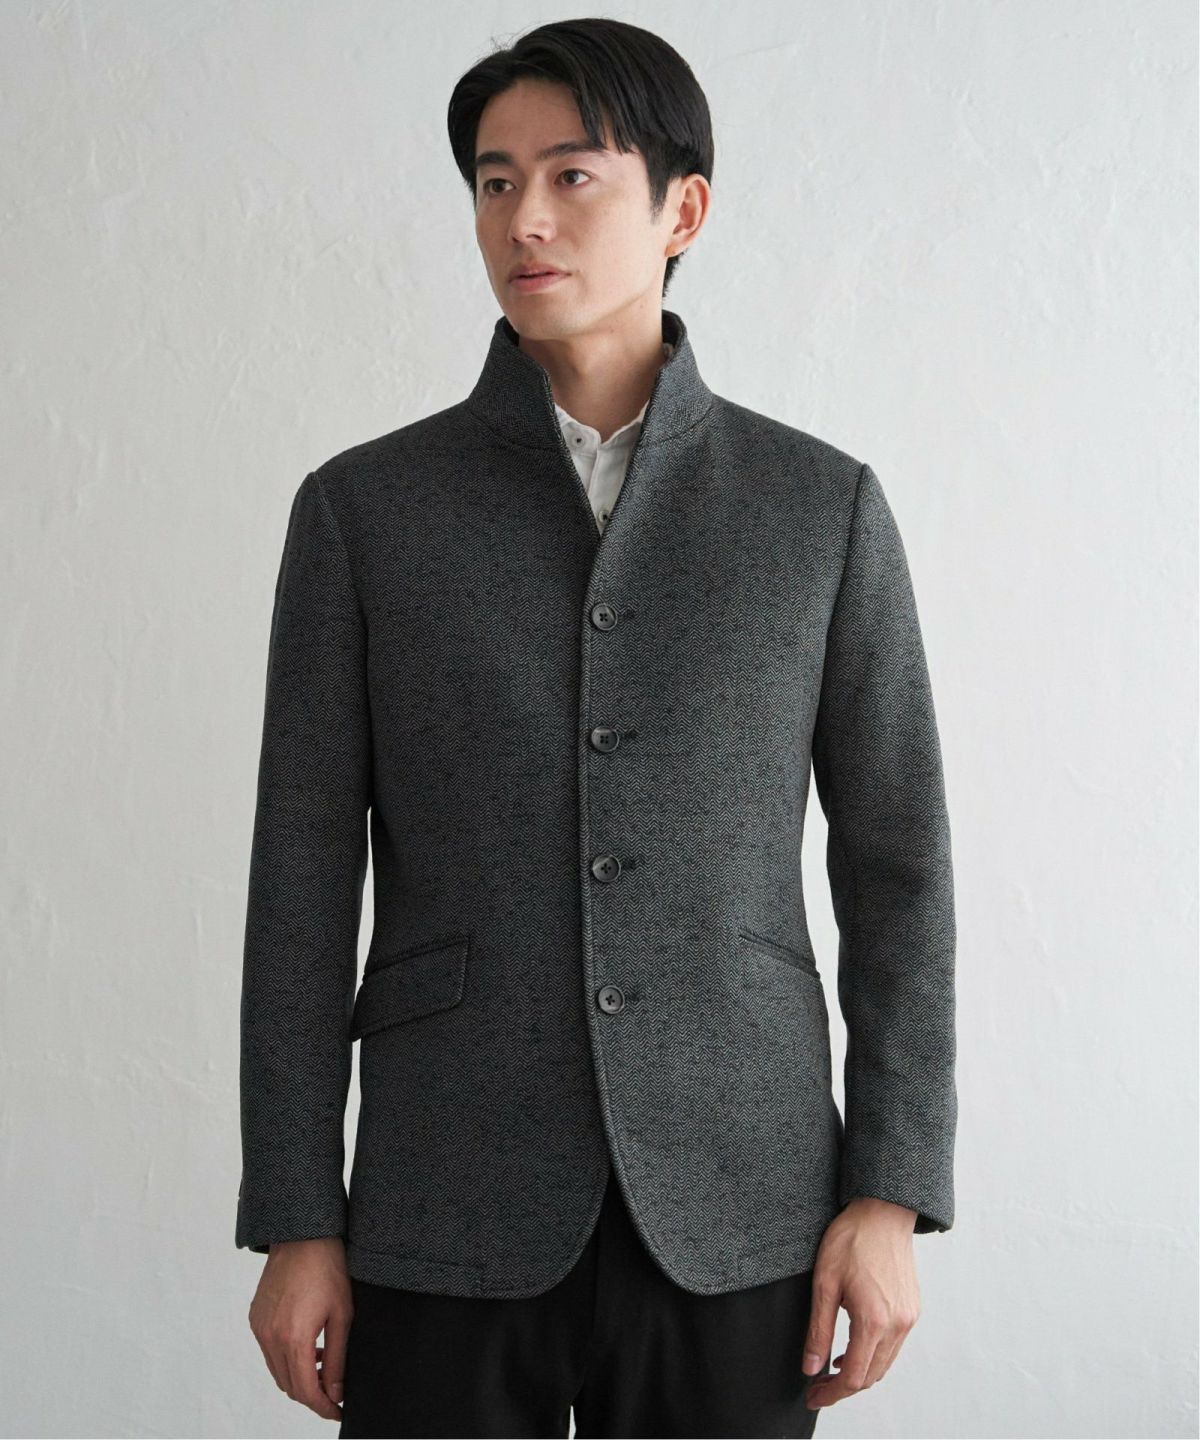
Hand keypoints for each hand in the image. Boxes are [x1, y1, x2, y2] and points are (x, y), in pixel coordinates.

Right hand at [248, 1236, 353, 1419]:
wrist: (302, 1236)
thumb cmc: (328, 1269)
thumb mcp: (342, 1315)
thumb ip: (338, 1358)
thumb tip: (336, 1392)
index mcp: (294, 1338)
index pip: (306, 1390)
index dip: (323, 1407)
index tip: (338, 1411)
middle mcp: (270, 1337)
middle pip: (289, 1386)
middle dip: (312, 1395)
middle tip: (334, 1392)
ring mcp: (259, 1328)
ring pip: (277, 1371)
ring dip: (299, 1377)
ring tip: (324, 1365)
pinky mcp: (255, 1318)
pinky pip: (269, 1352)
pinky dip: (286, 1359)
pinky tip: (307, 1346)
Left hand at [802, 1197, 920, 1409]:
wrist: (883, 1212)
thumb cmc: (851, 1240)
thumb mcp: (824, 1284)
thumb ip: (819, 1330)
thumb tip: (810, 1369)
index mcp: (874, 1321)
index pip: (853, 1377)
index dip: (831, 1393)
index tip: (812, 1397)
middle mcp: (898, 1325)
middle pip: (871, 1376)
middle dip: (842, 1388)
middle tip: (817, 1388)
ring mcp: (909, 1318)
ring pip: (884, 1364)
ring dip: (858, 1373)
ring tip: (830, 1371)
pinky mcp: (912, 1309)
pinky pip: (893, 1346)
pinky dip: (873, 1356)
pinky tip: (852, 1348)